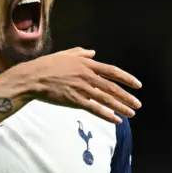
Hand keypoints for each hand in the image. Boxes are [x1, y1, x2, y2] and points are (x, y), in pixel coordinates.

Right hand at [22, 47, 141, 123]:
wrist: (33, 78)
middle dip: (127, 96)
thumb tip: (92, 52)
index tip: (137, 85)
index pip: (112, 71)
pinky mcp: (75, 100)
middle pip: (112, 87)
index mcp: (86, 64)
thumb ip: (81, 53)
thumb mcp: (65, 54)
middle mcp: (87, 76)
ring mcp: (82, 88)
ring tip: (131, 113)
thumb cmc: (47, 65)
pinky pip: (95, 109)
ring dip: (121, 107)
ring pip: (106, 99)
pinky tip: (116, 120)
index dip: (127, 78)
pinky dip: (107, 115)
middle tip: (138, 104)